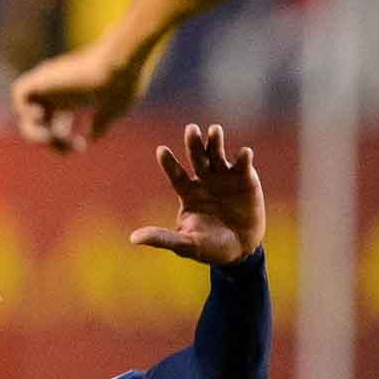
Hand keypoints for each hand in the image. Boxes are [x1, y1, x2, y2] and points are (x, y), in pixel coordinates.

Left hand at [11, 40, 147, 151]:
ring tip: (50, 136)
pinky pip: (19, 92)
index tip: (79, 147)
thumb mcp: (113, 111)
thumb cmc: (123, 86)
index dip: (63, 140)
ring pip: (26, 112)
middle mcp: (59, 89)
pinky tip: (42, 114)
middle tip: (66, 145)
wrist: (121, 65)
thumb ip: (100, 124)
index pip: (57, 122)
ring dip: (34, 132)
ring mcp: (50, 83)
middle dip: (50, 140)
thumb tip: (88, 140)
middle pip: (41, 122)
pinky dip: (24, 107)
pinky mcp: (42, 77)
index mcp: (75, 95)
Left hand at [130, 123, 263, 265]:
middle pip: (196, 158)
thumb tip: (132, 239)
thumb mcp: (185, 244)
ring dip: (216, 142)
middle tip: (190, 129)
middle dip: (193, 144)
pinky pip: (243, 165)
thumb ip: (162, 238)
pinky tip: (244, 153)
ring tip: (214, 130)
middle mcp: (204, 180)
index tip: (161, 150)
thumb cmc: (208, 247)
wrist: (240, 249)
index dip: (169, 163)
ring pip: (218, 155)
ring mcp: (224, 177)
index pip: (176, 175)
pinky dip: (243, 158)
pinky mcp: (245, 179)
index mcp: (187, 193)